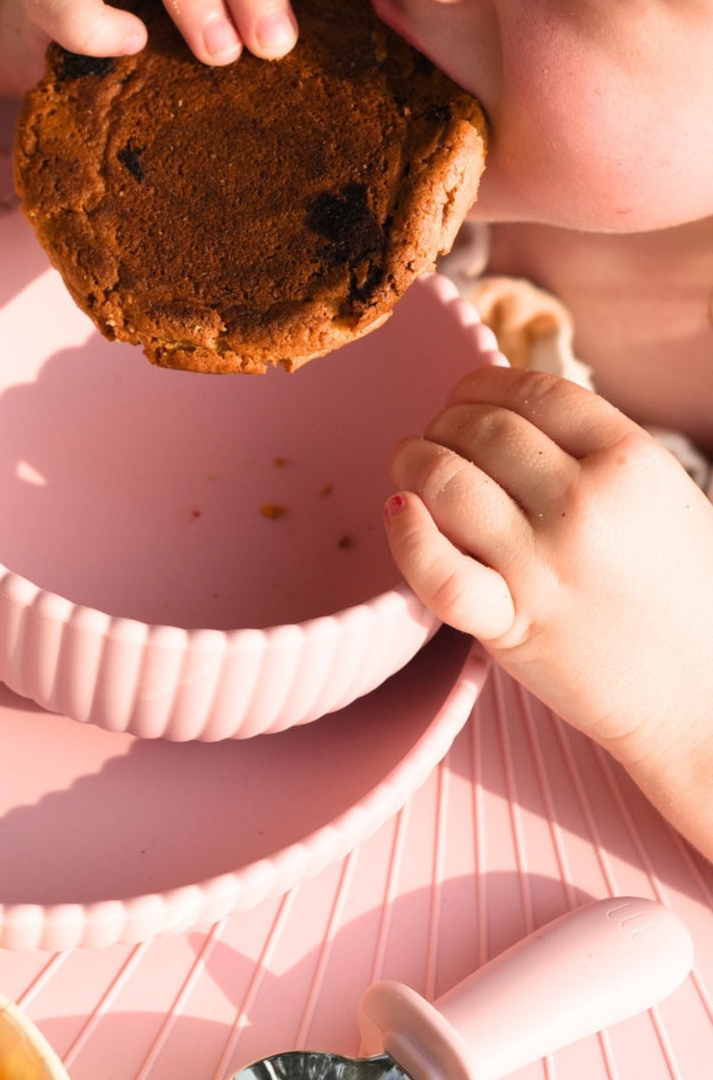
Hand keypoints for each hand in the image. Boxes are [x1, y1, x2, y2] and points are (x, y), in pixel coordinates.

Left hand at [383, 366, 712, 766]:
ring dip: (412, 464)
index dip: (481, 385)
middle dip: (442, 423)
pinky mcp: (512, 625)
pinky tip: (399, 512)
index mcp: (630, 460)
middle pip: (481, 429)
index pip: (532, 391)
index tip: (465, 399)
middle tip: (434, 439)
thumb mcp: (663, 497)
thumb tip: (512, 413)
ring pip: (446, 481)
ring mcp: (545, 565)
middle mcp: (585, 503)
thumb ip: (596, 453)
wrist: (705, 694)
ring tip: (409, 470)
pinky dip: (407, 536)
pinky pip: (438, 572)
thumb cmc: (684, 594)